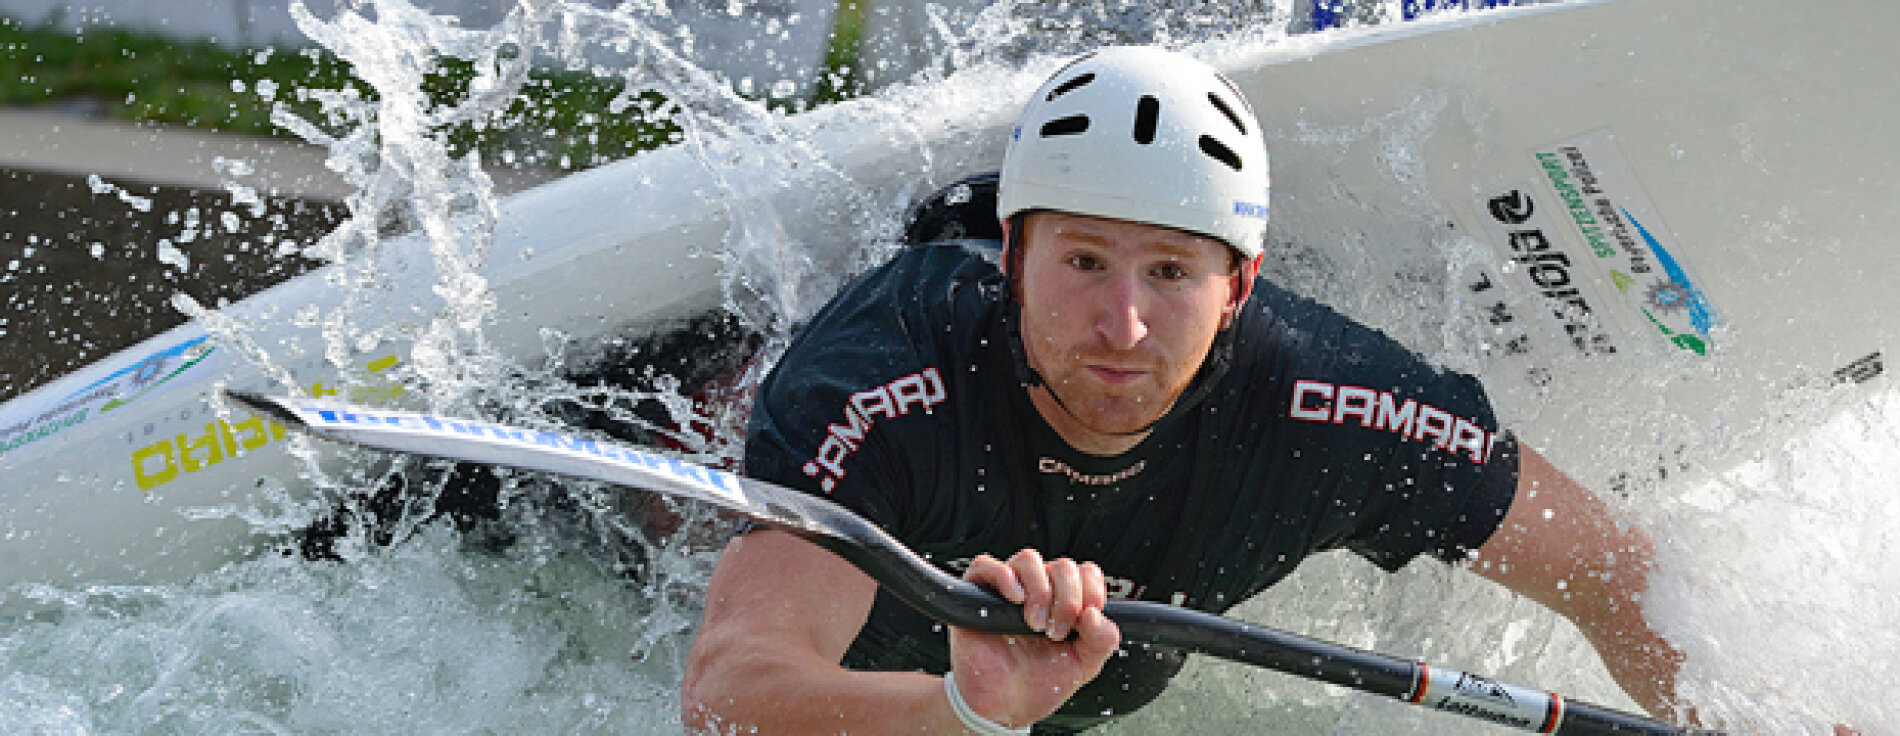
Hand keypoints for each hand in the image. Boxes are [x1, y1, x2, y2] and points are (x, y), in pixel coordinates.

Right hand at [947, 549, 1121, 728]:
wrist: (1003, 708)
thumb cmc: (1038, 684)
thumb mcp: (1084, 665)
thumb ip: (1102, 641)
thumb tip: (1096, 615)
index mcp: (1064, 602)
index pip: (1084, 572)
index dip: (1090, 592)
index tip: (1083, 622)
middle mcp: (1038, 591)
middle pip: (1061, 566)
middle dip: (1066, 600)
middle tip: (1055, 632)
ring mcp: (1007, 592)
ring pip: (1028, 560)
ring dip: (1039, 590)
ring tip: (1035, 624)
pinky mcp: (976, 598)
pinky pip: (986, 566)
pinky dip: (1003, 577)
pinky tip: (1015, 600)